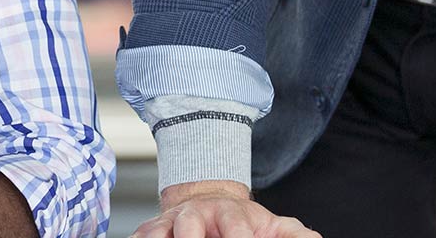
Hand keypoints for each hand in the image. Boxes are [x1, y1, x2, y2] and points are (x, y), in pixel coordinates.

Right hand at [131, 181, 320, 237]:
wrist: (206, 200)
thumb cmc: (242, 222)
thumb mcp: (274, 226)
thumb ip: (294, 237)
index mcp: (230, 214)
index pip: (235, 229)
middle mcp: (197, 214)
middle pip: (190, 227)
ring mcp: (171, 223)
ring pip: (159, 230)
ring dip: (163, 237)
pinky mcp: (150, 231)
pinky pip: (141, 237)